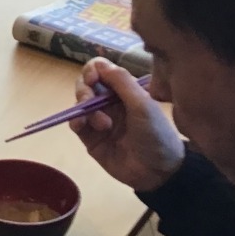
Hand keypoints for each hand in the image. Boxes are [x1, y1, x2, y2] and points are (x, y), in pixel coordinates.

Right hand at [70, 58, 184, 191]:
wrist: (158, 172)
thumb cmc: (156, 135)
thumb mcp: (143, 104)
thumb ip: (121, 82)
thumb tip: (99, 63)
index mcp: (125, 90)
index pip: (101, 70)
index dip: (93, 71)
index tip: (94, 79)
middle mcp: (110, 102)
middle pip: (86, 85)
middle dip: (85, 90)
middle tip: (90, 101)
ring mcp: (99, 120)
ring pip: (79, 104)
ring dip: (84, 109)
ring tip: (102, 125)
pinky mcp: (91, 139)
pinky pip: (76, 124)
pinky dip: (76, 121)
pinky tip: (83, 126)